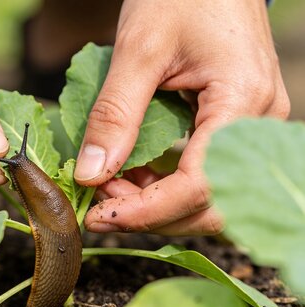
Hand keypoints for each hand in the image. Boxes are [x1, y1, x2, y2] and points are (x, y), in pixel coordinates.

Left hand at [74, 0, 289, 234]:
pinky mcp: (232, 129)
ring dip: (154, 203)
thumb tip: (90, 175)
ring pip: (206, 196)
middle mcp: (257, 126)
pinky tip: (128, 175)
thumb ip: (115, 114)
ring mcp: (249, 130)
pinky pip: (201, 174)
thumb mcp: (139, 49)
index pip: (199, 186)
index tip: (98, 217)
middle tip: (97, 204)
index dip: (146, 211)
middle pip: (210, 205)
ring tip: (107, 188)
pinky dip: (162, 185)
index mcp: (242, 103)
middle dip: (150, 214)